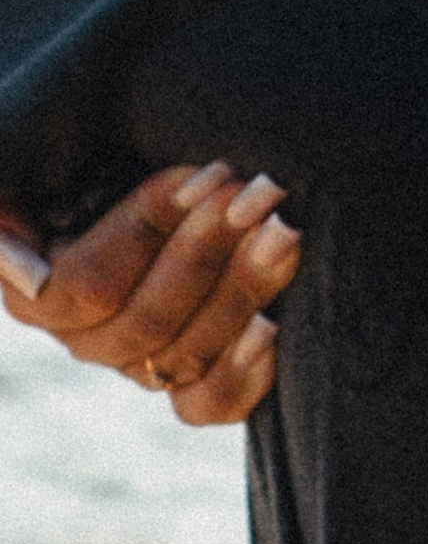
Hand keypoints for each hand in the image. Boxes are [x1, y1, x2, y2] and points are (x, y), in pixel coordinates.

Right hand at [0, 164, 298, 424]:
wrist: (170, 156)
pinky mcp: (196, 380)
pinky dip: (243, 373)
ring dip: (241, 291)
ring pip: (183, 354)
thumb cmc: (106, 139)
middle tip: (259, 196)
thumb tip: (24, 275)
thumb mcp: (41, 148)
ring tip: (285, 232)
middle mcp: (87, 339)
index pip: (85, 284)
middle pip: (143, 321)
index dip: (144, 229)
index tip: (200, 175)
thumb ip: (9, 206)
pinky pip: (210, 404)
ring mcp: (143, 363)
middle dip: (206, 252)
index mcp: (36, 292)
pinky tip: (274, 327)